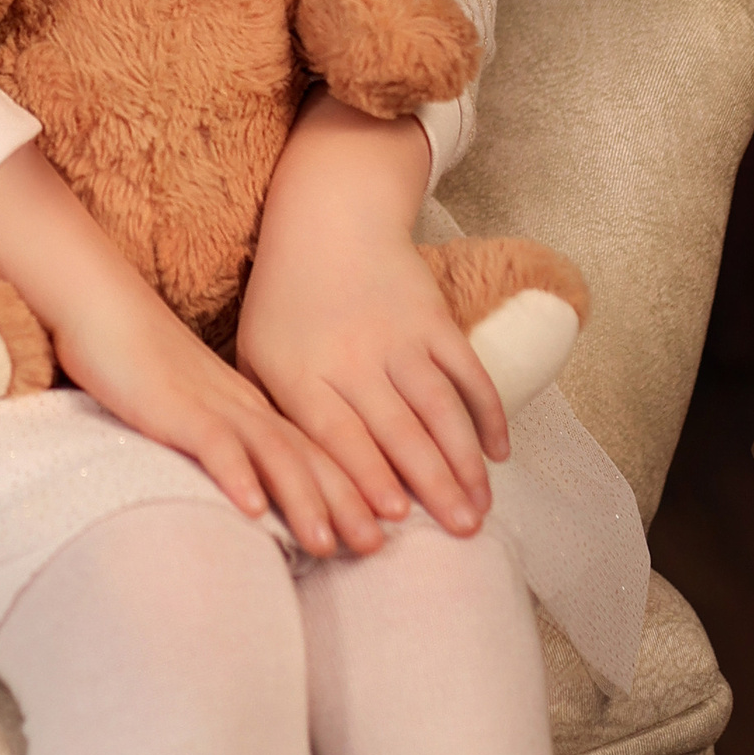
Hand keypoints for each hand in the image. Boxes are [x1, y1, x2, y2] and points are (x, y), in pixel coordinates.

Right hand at [0, 143, 388, 554]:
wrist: (101, 306)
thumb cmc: (142, 361)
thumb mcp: (196, 406)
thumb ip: (227, 440)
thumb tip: (253, 489)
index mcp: (253, 405)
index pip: (315, 450)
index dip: (352, 489)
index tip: (385, 530)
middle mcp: (244, 405)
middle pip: (308, 456)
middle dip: (346, 503)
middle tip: (379, 547)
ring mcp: (212, 403)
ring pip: (273, 452)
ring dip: (304, 499)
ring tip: (326, 543)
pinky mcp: (174, 405)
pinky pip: (212, 442)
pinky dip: (236, 474)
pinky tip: (252, 509)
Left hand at [234, 94, 508, 540]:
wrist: (328, 219)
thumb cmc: (283, 302)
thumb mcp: (254, 356)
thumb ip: (269, 419)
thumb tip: (279, 493)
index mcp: (301, 372)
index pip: (337, 435)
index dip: (368, 479)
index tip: (394, 523)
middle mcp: (352, 356)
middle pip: (398, 432)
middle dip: (431, 488)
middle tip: (461, 534)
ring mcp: (398, 336)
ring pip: (439, 408)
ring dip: (465, 462)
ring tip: (482, 509)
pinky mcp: (434, 319)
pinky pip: (468, 372)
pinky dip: (487, 412)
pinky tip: (499, 452)